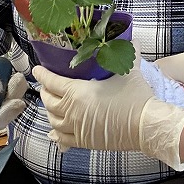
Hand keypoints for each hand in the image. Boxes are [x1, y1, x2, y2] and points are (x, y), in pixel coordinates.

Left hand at [35, 64, 183, 169]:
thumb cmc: (135, 98)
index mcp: (78, 92)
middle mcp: (72, 111)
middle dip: (45, 92)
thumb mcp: (129, 72)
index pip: (52, 82)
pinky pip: (64, 139)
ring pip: (53, 120)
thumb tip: (134, 41)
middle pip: (49, 101)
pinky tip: (53, 132)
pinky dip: (56, 134)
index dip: (43, 75)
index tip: (37, 70)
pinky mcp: (85, 142)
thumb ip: (129, 54)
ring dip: (49, 111)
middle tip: (45, 86)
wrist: (146, 126)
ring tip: (50, 105)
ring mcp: (77, 128)